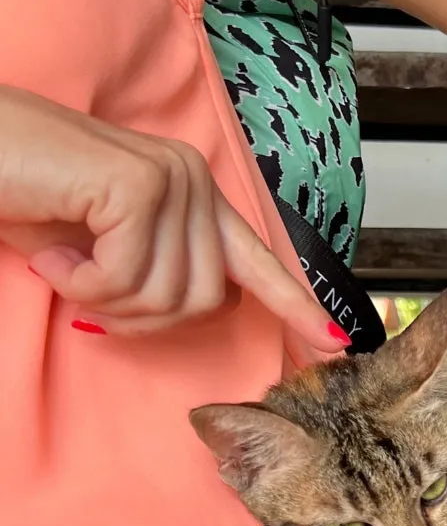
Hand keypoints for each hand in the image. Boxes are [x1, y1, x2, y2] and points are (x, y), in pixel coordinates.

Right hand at [0, 86, 347, 349]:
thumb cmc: (26, 198)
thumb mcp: (103, 249)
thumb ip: (157, 273)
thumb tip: (200, 308)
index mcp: (196, 199)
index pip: (259, 262)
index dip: (297, 306)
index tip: (335, 344)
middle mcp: (195, 182)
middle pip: (206, 301)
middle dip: (142, 317)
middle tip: (86, 289)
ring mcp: (173, 181)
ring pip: (171, 298)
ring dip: (106, 301)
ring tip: (66, 262)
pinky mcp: (140, 188)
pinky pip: (128, 281)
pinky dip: (84, 285)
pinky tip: (55, 252)